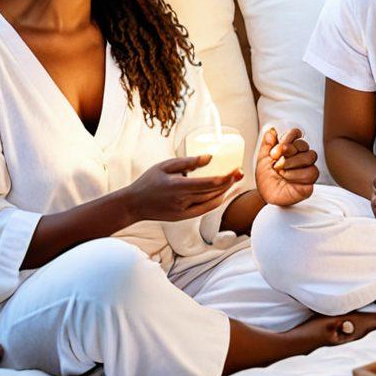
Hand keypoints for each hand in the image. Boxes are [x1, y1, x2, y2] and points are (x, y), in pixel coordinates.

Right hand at [126, 156, 241, 221]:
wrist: (134, 204)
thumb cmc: (149, 181)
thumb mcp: (165, 165)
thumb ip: (188, 162)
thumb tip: (209, 157)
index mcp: (178, 187)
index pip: (209, 184)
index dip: (226, 177)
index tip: (235, 169)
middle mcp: (183, 201)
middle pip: (213, 193)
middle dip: (229, 183)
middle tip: (240, 172)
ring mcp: (183, 212)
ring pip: (211, 203)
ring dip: (224, 192)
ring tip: (234, 181)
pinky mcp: (183, 218)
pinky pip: (204, 210)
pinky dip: (215, 202)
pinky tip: (222, 194)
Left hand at [256, 127, 318, 206]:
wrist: (265, 195)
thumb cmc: (265, 177)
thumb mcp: (262, 159)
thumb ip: (267, 145)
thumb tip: (271, 131)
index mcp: (290, 148)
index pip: (296, 134)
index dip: (288, 137)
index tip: (276, 149)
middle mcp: (300, 155)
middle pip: (304, 144)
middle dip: (288, 151)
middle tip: (276, 160)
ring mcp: (307, 167)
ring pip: (310, 156)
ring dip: (292, 163)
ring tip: (280, 171)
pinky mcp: (310, 180)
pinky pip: (311, 172)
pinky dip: (296, 175)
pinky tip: (287, 178)